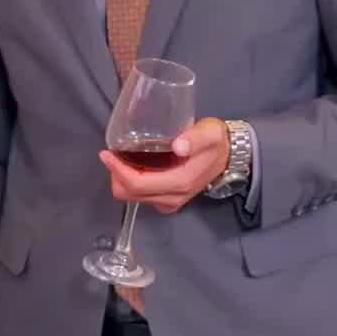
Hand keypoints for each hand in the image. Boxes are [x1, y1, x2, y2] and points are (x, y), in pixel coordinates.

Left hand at [100, 118, 231, 214]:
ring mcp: (170, 202)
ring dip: (123, 178)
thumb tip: (178, 145)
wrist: (230, 156)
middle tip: (113, 153)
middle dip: (116, 175)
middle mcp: (172, 197)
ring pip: (133, 197)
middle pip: (130, 194)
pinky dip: (132, 182)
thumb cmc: (217, 142)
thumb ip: (195, 138)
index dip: (117, 170)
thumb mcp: (210, 134)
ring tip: (122, 156)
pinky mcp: (168, 200)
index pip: (137, 183)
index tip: (106, 153)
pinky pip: (141, 196)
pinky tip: (134, 165)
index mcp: (179, 182)